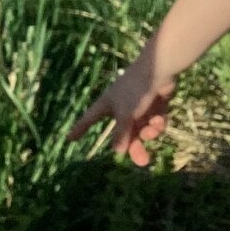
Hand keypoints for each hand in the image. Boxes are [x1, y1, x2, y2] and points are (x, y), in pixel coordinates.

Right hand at [67, 44, 176, 166]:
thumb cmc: (136, 89)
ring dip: (149, 132)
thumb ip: (121, 133)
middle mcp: (121, 107)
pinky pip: (154, 121)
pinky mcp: (154, 105)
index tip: (69, 138)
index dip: (79, 129)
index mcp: (107, 105)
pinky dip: (158, 122)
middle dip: (135, 146)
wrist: (159, 68)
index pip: (89, 119)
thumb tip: (117, 152)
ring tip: (153, 130)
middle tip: (143, 162)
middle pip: (124, 133)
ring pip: (142, 129)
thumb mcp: (126, 114)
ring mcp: (138, 106)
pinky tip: (160, 118)